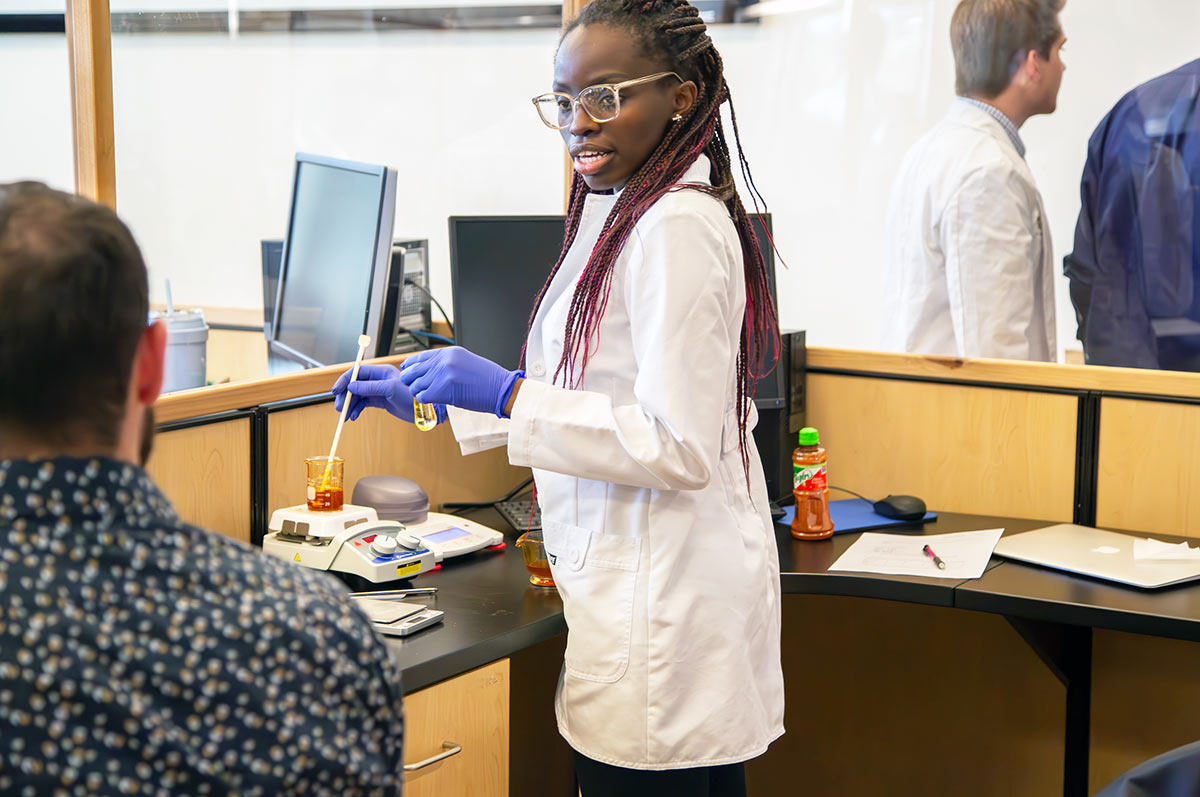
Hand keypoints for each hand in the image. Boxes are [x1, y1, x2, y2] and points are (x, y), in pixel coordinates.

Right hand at [331, 363, 445, 423]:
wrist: (424, 410)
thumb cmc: (412, 396)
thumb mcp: (390, 390)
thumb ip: (370, 387)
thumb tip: (352, 386)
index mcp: (381, 371)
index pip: (357, 372)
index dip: (345, 380)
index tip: (336, 390)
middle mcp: (378, 379)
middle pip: (354, 385)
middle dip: (345, 396)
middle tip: (339, 408)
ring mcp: (378, 390)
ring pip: (357, 396)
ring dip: (349, 405)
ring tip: (345, 416)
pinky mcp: (380, 401)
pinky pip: (363, 404)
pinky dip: (356, 410)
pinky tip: (354, 416)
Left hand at [399, 346, 522, 417]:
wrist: (501, 389)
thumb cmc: (488, 379)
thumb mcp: (465, 362)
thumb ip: (446, 363)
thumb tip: (429, 371)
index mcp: (449, 352)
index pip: (418, 357)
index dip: (410, 367)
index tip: (408, 373)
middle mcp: (443, 361)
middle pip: (413, 371)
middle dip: (410, 381)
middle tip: (415, 388)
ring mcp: (442, 375)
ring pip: (415, 385)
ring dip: (419, 393)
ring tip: (428, 396)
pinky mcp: (442, 390)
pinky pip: (422, 397)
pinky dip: (424, 401)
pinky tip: (432, 401)